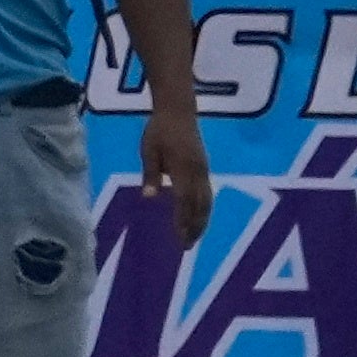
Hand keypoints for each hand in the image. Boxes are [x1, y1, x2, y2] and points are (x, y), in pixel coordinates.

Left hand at [139, 101, 214, 243]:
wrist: (178, 110)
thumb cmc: (159, 129)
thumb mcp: (148, 150)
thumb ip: (150, 173)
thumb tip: (148, 197)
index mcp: (182, 168)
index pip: (184, 200)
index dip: (183, 221)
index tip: (179, 238)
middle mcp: (197, 172)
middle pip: (199, 205)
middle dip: (195, 227)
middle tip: (187, 246)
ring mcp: (203, 170)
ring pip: (207, 201)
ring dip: (202, 221)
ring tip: (195, 237)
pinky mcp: (205, 168)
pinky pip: (208, 193)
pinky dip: (205, 209)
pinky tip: (199, 217)